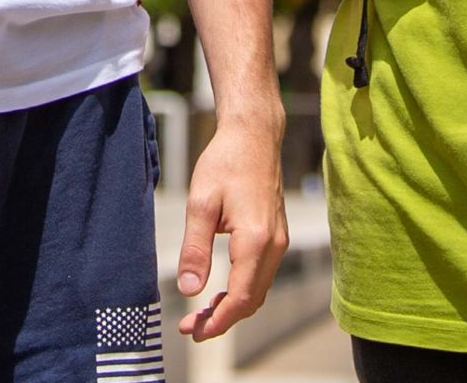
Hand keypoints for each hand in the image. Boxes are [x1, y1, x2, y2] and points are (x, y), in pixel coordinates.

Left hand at [175, 118, 288, 341]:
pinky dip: (241, 290)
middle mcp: (274, 245)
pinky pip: (260, 275)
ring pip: (257, 290)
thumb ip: (195, 249)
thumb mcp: (201, 204)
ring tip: (200, 314)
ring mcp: (278, 241)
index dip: (218, 321)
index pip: (240, 298)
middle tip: (191, 328)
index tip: (194, 331)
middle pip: (251, 300)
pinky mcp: (275, 236)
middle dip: (222, 319)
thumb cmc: (225, 163)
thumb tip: (188, 289)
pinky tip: (220, 292)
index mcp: (256, 240)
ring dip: (232, 307)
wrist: (253, 136)